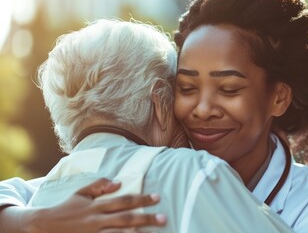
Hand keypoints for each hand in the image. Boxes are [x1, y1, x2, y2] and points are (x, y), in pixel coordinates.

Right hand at [23, 178, 165, 232]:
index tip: (157, 197)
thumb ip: (99, 185)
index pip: (123, 201)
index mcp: (96, 206)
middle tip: (163, 218)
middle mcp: (96, 221)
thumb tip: (118, 182)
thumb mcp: (80, 193)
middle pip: (125, 219)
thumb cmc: (66, 209)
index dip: (141, 199)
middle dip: (146, 218)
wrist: (44, 227)